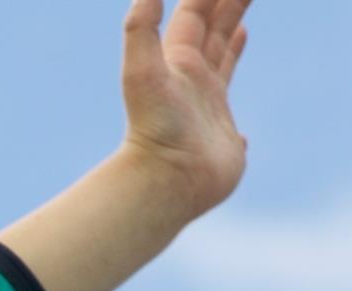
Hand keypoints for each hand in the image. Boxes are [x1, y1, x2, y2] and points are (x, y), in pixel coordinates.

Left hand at [119, 0, 249, 217]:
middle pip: (212, 35)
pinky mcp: (223, 139)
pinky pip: (232, 117)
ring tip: (242, 27)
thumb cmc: (154, 128)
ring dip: (231, 45)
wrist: (163, 180)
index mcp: (178, 64)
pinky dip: (233, 114)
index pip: (194, 17)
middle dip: (227, 8)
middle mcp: (192, 84)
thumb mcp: (142, 73)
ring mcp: (208, 110)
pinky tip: (236, 108)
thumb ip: (141, 30)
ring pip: (222, 68)